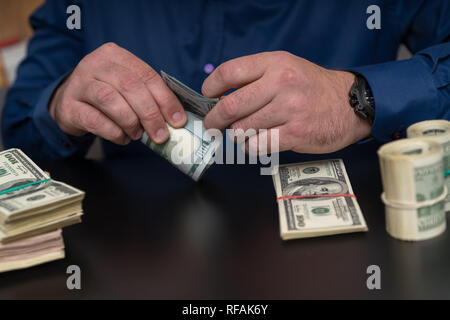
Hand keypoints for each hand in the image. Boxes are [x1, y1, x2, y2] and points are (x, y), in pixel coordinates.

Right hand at [49, 42, 185, 144]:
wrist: (69, 104)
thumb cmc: (107, 94)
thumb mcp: (126, 87)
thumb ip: (148, 95)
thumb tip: (175, 118)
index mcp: (115, 55)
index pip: (146, 74)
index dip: (165, 99)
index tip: (177, 120)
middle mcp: (95, 64)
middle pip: (129, 86)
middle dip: (150, 113)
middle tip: (160, 134)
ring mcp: (79, 84)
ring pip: (109, 99)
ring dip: (130, 121)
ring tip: (138, 135)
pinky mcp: (69, 106)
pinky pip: (95, 120)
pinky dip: (114, 132)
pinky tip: (122, 138)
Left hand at [202, 51, 370, 153]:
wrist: (350, 103)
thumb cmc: (312, 88)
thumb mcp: (286, 68)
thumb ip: (256, 78)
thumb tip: (222, 96)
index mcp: (275, 64)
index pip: (229, 72)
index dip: (211, 86)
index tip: (208, 95)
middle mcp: (281, 84)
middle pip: (231, 106)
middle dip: (215, 119)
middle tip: (212, 124)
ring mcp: (289, 110)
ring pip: (243, 129)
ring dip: (237, 135)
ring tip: (243, 133)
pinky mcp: (296, 133)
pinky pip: (258, 145)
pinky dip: (251, 147)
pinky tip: (257, 143)